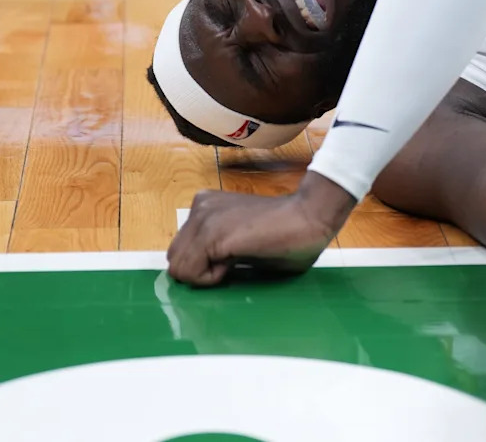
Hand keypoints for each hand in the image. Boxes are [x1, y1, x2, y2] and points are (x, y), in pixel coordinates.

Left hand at [167, 172, 355, 285]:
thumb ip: (218, 249)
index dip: (205, 265)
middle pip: (175, 258)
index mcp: (207, 206)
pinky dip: (210, 279)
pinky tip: (235, 265)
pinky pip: (189, 272)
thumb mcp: (242, 240)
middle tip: (233, 265)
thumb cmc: (288, 235)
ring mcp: (203, 218)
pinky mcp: (211, 234)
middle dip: (200, 270)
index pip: (183, 249)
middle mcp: (200, 207)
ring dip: (206, 275)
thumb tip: (201, 273)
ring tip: (237, 262)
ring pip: (178, 268)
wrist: (310, 217)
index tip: (232, 261)